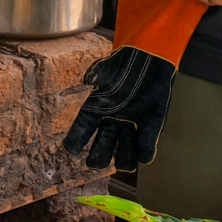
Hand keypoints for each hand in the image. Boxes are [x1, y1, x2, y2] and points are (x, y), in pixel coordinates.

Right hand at [62, 47, 175, 170]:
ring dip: (124, 155)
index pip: (81, 130)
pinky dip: (145, 152)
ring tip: (125, 151)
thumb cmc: (122, 65)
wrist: (147, 60)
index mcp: (95, 110)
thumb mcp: (107, 67)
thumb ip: (98, 74)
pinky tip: (145, 155)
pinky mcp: (150, 128)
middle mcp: (110, 124)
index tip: (71, 149)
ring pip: (124, 155)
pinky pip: (146, 147)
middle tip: (97, 161)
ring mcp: (130, 129)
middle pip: (102, 149)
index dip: (75, 141)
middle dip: (99, 157)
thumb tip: (89, 80)